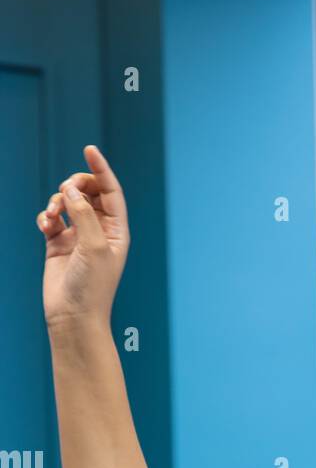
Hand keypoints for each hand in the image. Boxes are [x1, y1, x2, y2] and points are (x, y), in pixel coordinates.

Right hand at [37, 145, 129, 329]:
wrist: (73, 317)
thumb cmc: (92, 287)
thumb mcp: (93, 246)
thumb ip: (83, 214)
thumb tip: (70, 189)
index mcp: (117, 231)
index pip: (111, 191)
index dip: (101, 169)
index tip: (89, 149)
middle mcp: (100, 231)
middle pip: (88, 192)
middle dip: (75, 185)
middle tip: (65, 190)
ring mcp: (78, 237)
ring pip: (68, 202)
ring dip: (58, 201)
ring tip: (53, 216)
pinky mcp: (58, 244)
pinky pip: (52, 218)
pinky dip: (46, 216)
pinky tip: (45, 225)